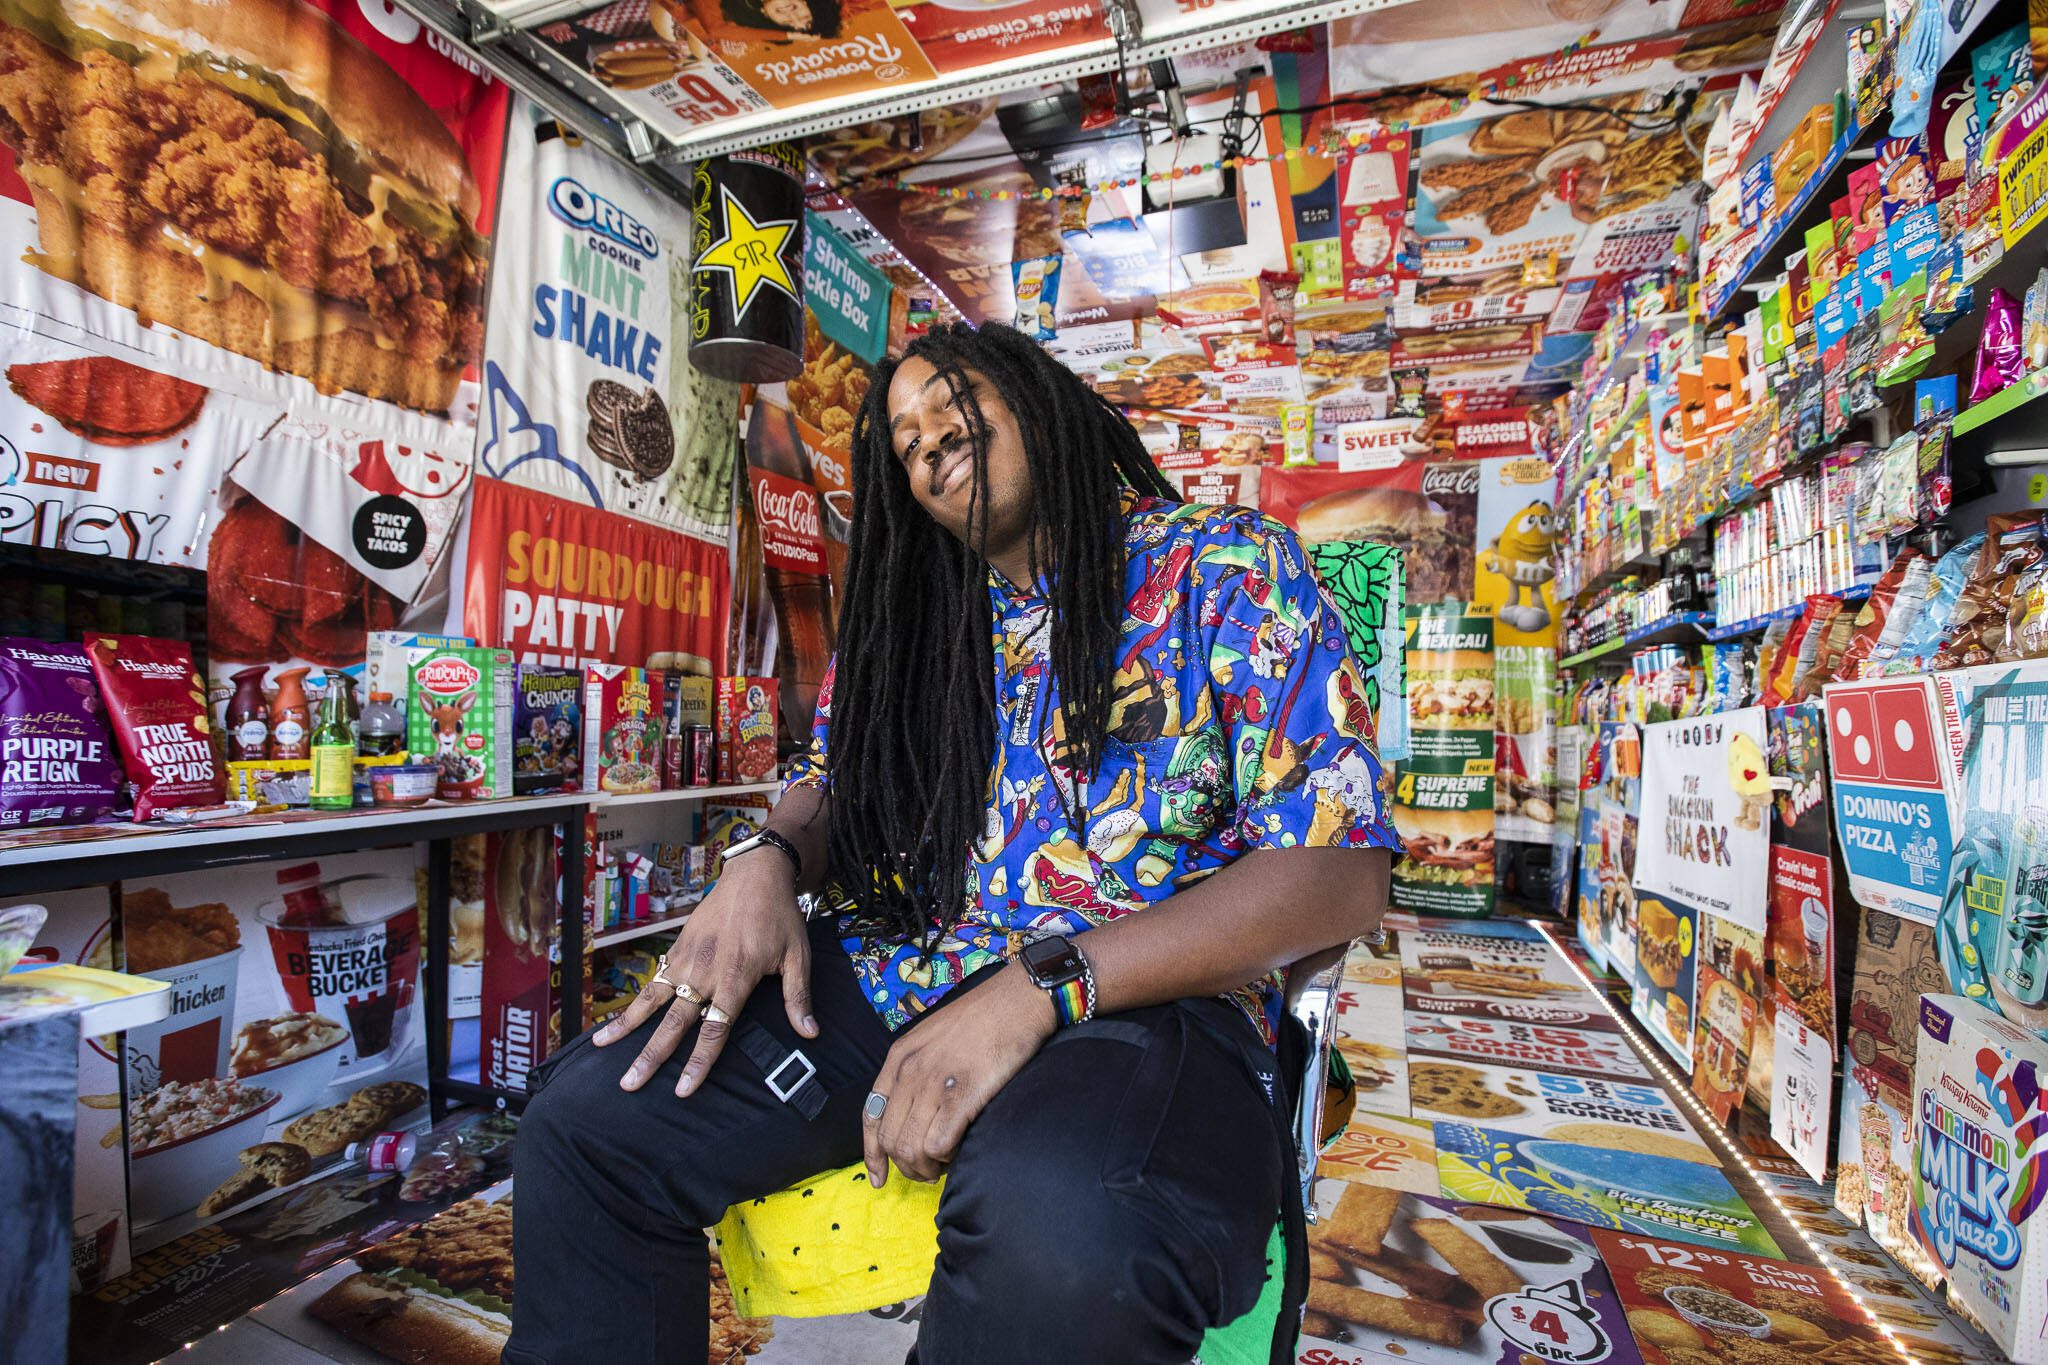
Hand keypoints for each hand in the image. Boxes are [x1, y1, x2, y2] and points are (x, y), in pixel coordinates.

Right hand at [593, 850, 814, 1096]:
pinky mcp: (678, 949)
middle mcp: (706, 971)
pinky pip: (652, 980)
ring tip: (601, 1049)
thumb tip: (810, 1034)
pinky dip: (632, 1001)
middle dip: (651, 1056)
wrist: (755, 875)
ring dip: (627, 1027)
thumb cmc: (779, 917)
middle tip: (629, 1084)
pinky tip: (615, 1018)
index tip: (683, 1089)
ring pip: (652, 1000)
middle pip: (674, 1022)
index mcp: (736, 977)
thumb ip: (798, 996)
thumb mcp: (798, 955)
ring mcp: (687, 959)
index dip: (699, 1061)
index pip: (714, 1029)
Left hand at [864, 967, 1054, 1186]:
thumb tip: (914, 1112)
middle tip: (928, 1172)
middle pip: (889, 1140)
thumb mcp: (933, 1037)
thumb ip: (916, 1069)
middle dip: (906, 1166)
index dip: (872, 1154)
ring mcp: (934, 1083)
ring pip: (911, 1148)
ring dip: (926, 1167)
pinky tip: (961, 1149)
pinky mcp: (963, 1095)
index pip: (870, 1116)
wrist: (1018, 999)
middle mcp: (909, 1071)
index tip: (878, 1177)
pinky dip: (947, 1157)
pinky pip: (938, 1144)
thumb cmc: (983, 1018)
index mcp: (899, 1057)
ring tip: (945, 1165)